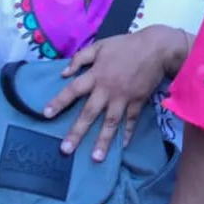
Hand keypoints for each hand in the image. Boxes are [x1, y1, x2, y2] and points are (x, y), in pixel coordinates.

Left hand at [42, 24, 185, 161]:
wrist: (157, 47)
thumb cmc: (127, 45)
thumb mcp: (101, 45)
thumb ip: (81, 58)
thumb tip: (64, 73)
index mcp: (96, 75)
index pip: (73, 90)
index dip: (59, 101)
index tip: (46, 114)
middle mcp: (107, 89)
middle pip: (89, 113)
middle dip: (77, 132)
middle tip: (65, 150)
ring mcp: (123, 97)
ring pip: (111, 122)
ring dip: (103, 140)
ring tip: (95, 158)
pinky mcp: (138, 101)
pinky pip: (131, 119)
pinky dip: (128, 132)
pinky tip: (123, 145)